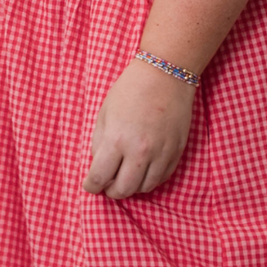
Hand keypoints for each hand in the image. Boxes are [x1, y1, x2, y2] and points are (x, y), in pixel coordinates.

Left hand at [83, 59, 195, 198]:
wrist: (165, 75)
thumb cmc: (129, 90)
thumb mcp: (104, 114)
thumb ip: (99, 143)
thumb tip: (98, 166)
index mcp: (117, 140)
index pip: (99, 178)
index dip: (91, 186)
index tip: (90, 185)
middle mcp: (140, 151)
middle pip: (123, 190)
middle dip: (111, 191)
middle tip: (108, 185)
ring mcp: (161, 153)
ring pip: (144, 188)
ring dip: (132, 187)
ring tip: (125, 177)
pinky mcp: (177, 152)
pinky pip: (162, 178)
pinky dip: (150, 180)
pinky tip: (142, 170)